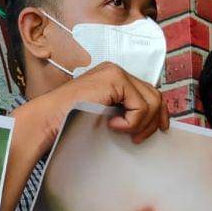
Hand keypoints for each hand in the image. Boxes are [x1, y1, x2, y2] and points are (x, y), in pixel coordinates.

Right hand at [47, 61, 168, 146]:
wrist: (50, 119)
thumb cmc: (72, 122)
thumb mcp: (106, 116)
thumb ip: (125, 112)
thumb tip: (153, 122)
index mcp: (114, 79)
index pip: (149, 92)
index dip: (159, 112)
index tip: (160, 129)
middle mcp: (117, 71)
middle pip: (155, 95)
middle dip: (153, 121)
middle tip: (138, 139)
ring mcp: (116, 73)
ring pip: (152, 101)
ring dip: (141, 123)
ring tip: (123, 132)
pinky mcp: (114, 79)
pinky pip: (140, 106)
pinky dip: (131, 122)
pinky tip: (113, 125)